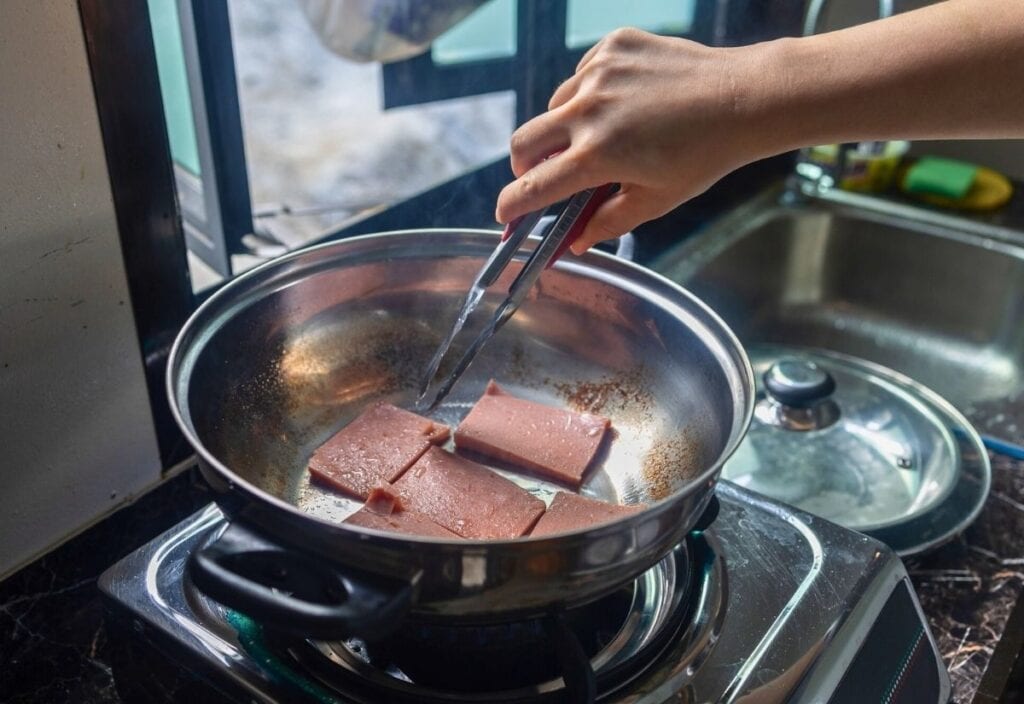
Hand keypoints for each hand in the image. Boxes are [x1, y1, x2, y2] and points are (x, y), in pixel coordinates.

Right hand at [495, 28, 772, 253]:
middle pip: (524, 141)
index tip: (504, 214)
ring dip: (564, 128)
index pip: (534, 187)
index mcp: (597, 156)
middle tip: (541, 174)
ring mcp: (599, 74)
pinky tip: (624, 102)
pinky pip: (582, 75)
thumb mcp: (656, 200)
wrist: (742, 98)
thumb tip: (577, 242)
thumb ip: (608, 222)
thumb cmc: (704, 155)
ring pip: (555, 107)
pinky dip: (591, 94)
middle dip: (524, 164)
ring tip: (604, 134)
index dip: (512, 206)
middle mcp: (589, 112)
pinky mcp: (612, 46)